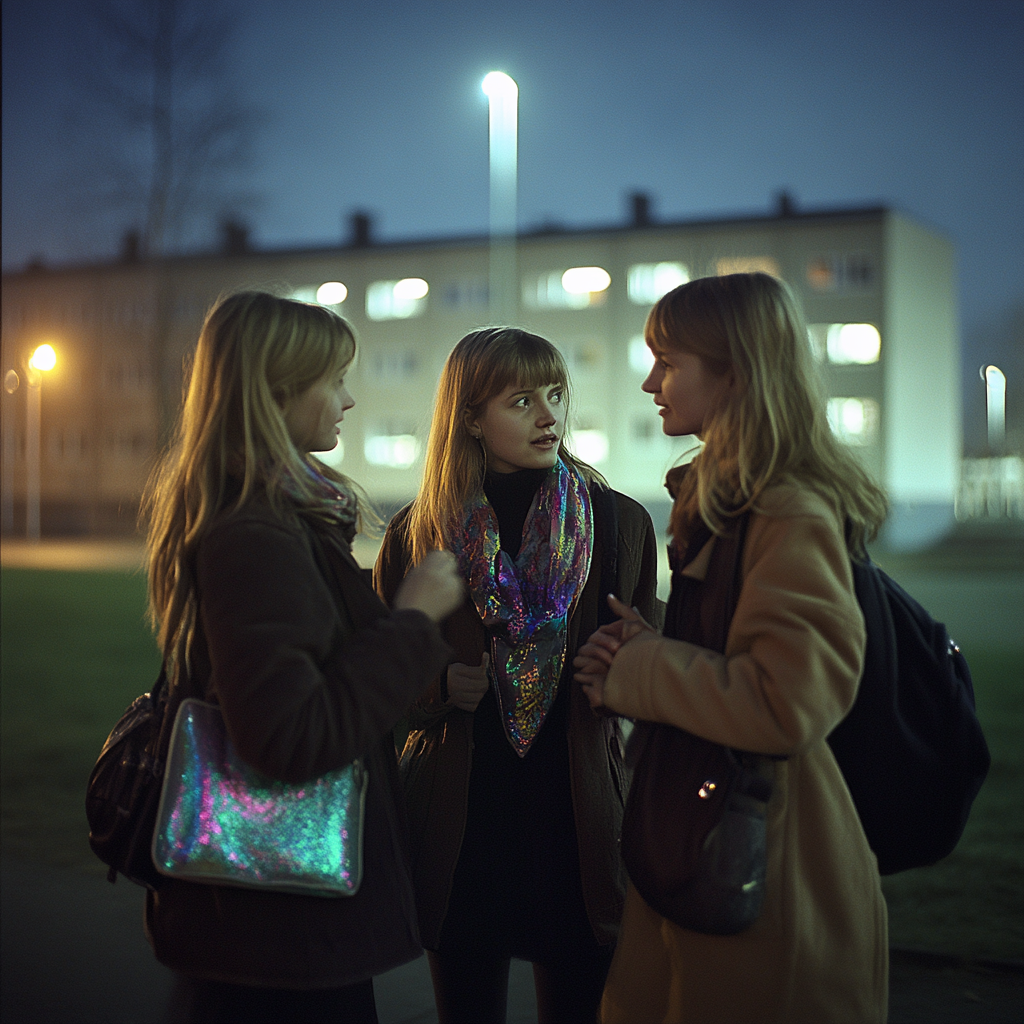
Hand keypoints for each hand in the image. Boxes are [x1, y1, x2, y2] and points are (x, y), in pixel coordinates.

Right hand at [394, 550, 463, 622]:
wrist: (414, 620)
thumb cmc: (409, 599)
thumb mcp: (413, 577)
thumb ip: (426, 566)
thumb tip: (437, 558)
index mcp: (427, 568)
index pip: (441, 554)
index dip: (440, 559)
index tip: (439, 564)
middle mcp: (440, 575)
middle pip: (451, 562)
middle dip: (447, 568)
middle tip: (440, 577)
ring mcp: (450, 586)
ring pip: (455, 576)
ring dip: (450, 581)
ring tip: (437, 593)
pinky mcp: (457, 596)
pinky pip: (457, 588)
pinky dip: (452, 592)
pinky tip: (441, 600)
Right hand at [446, 653, 489, 711]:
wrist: (439, 686)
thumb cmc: (454, 675)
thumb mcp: (463, 667)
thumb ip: (477, 664)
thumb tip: (487, 655)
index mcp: (456, 671)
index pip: (480, 673)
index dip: (485, 672)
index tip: (483, 671)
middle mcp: (454, 684)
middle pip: (481, 685)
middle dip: (485, 683)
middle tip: (483, 681)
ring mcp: (455, 696)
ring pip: (479, 697)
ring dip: (481, 693)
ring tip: (477, 689)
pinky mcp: (457, 704)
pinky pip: (474, 706)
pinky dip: (476, 702)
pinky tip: (472, 696)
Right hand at [573, 595, 654, 710]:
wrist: (652, 679)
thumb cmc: (647, 653)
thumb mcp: (638, 628)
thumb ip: (623, 611)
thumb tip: (610, 596)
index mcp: (606, 642)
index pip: (595, 636)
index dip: (605, 640)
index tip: (619, 646)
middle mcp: (597, 654)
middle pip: (585, 647)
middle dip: (599, 651)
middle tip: (615, 658)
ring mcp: (593, 668)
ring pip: (579, 660)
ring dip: (594, 663)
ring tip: (611, 668)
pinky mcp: (591, 683)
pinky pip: (579, 676)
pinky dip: (590, 676)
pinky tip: (604, 677)